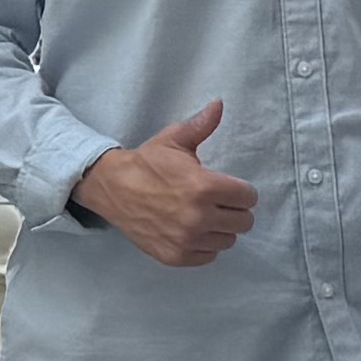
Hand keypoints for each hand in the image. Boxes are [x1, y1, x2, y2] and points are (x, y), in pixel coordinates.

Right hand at [74, 102, 258, 269]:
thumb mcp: (174, 140)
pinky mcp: (176, 256)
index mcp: (204, 187)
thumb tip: (219, 104)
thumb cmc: (147, 163)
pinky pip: (209, 256)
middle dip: (235, 210)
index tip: (229, 188)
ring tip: (204, 216)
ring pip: (228, 240)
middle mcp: (199, 217)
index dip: (241, 191)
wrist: (111, 188)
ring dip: (220, 229)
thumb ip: (201, 125)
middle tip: (218, 202)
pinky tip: (192, 230)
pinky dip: (205, 245)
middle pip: (244, 222)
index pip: (249, 198)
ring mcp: (187, 240)